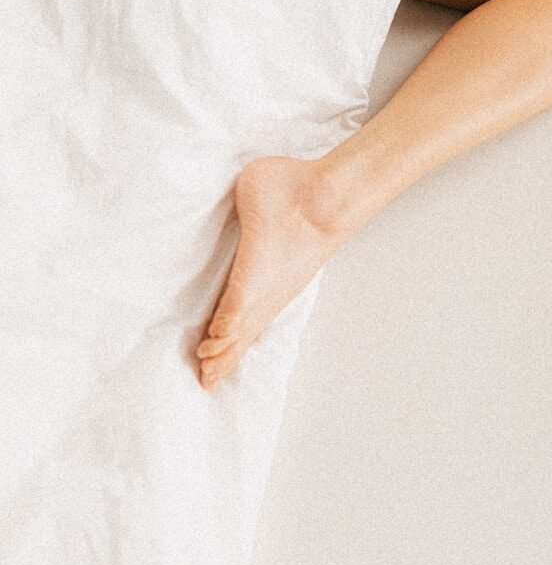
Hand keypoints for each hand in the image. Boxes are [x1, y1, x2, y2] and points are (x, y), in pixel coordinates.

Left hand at [195, 154, 339, 389]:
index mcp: (256, 269)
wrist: (333, 194)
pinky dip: (251, 333)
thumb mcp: (249, 186)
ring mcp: (282, 284)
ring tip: (217, 372)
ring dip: (235, 350)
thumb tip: (222, 202)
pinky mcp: (291, 279)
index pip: (234, 308)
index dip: (221, 331)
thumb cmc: (290, 187)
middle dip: (223, 354)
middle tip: (206, 379)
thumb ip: (231, 201)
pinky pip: (266, 314)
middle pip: (243, 328)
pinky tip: (246, 339)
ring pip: (255, 325)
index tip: (205, 350)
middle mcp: (270, 284)